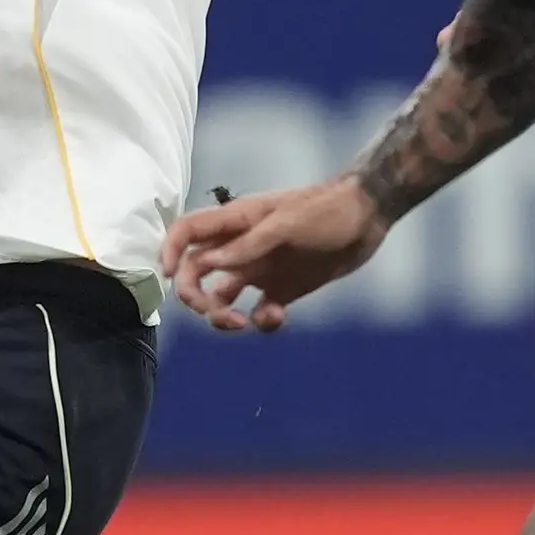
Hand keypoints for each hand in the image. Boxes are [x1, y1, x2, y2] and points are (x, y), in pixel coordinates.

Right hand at [162, 176, 385, 331]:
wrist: (367, 218)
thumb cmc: (327, 210)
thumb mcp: (287, 223)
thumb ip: (250, 244)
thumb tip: (212, 263)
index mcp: (236, 222)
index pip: (186, 232)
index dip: (168, 251)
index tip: (166, 277)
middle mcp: (241, 247)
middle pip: (195, 273)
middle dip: (194, 297)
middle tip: (214, 312)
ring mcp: (260, 269)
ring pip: (221, 298)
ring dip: (222, 316)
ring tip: (243, 323)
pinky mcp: (282, 289)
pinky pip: (258, 313)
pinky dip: (262, 321)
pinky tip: (278, 317)